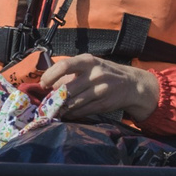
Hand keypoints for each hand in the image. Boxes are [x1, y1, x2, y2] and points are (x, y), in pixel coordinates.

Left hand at [41, 56, 158, 121]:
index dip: (50, 76)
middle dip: (55, 97)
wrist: (131, 84)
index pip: (64, 65)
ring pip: (73, 102)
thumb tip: (47, 84)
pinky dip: (72, 113)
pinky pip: (82, 111)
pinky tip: (68, 113)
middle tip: (49, 101)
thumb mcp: (89, 65)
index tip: (43, 84)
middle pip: (67, 88)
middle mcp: (95, 74)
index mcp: (88, 61)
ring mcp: (101, 90)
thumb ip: (69, 72)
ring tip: (57, 108)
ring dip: (62, 107)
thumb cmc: (104, 72)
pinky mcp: (104, 104)